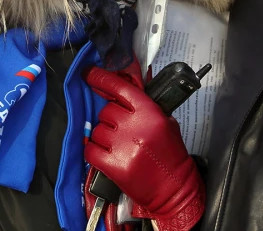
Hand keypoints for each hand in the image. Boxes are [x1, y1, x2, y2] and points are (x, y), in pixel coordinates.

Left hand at [84, 63, 204, 230]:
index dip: (102, 78)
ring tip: (119, 147)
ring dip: (103, 138)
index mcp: (150, 112)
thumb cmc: (170, 155)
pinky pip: (90, 150)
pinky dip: (95, 153)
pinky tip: (107, 156)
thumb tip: (121, 92)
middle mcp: (135, 126)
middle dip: (110, 120)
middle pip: (106, 111)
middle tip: (122, 132)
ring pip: (96, 131)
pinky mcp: (114, 166)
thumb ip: (145, 107)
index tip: (88, 73)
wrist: (174, 188)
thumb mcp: (165, 123)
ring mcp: (123, 146)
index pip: (120, 88)